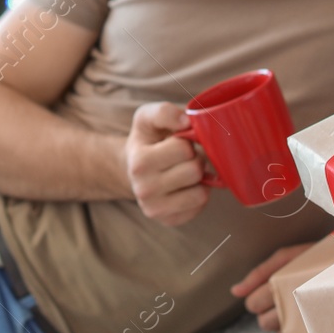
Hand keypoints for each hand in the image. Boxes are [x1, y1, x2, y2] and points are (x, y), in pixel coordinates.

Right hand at [125, 102, 209, 225]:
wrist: (133, 168)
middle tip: (185, 158)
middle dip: (195, 159)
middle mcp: (143, 189)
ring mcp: (155, 209)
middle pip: (194, 171)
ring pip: (201, 193)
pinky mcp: (168, 220)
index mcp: (139, 162)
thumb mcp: (148, 118)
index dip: (187, 142)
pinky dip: (198, 194)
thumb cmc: (147, 140)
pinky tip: (185, 186)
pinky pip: (200, 207)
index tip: (178, 142)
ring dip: (199, 179)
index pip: (184, 149)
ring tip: (186, 171)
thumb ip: (164, 112)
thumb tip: (187, 121)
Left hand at [230, 243, 313, 330]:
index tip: (275, 289)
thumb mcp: (287, 257)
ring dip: (284, 323)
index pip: (252, 305)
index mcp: (279, 285)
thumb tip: (234, 291)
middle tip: (288, 297)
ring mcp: (304, 322)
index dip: (259, 299)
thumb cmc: (318, 257)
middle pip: (263, 323)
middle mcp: (290, 306)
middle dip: (270, 313)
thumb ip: (259, 273)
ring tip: (301, 306)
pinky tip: (307, 319)